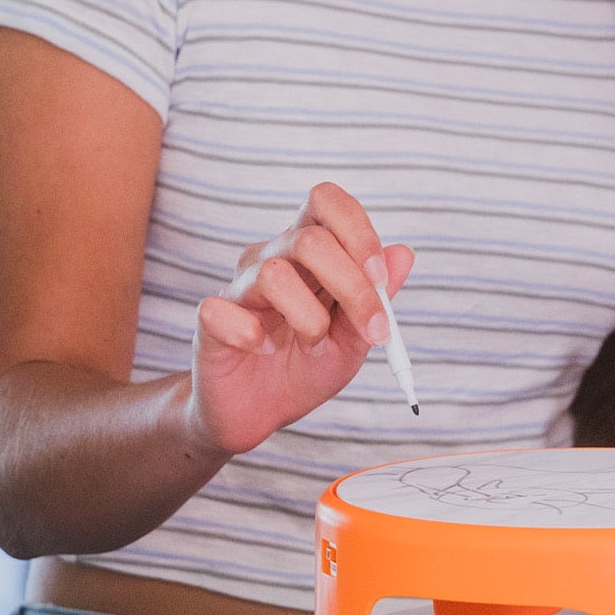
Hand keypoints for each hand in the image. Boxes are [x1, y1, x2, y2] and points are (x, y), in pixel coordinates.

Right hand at [188, 181, 413, 454]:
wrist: (262, 412)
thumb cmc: (308, 366)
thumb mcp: (355, 338)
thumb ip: (377, 297)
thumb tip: (404, 252)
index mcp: (310, 252)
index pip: (327, 202)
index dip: (358, 232)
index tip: (379, 279)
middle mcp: (272, 257)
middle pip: (309, 239)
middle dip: (351, 287)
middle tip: (370, 331)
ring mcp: (238, 286)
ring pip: (274, 275)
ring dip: (309, 320)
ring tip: (312, 345)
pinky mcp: (210, 318)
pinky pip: (224, 312)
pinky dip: (253, 337)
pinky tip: (265, 351)